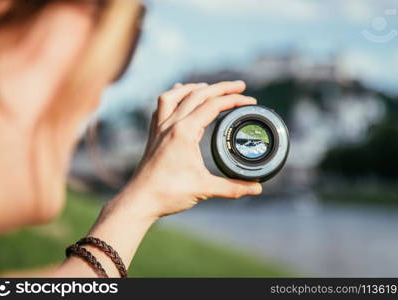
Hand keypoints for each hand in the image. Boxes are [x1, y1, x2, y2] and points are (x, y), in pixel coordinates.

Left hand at [120, 81, 262, 217]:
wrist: (140, 200)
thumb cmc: (168, 193)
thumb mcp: (204, 188)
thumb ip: (233, 187)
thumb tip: (257, 188)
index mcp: (184, 132)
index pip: (213, 105)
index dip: (234, 100)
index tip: (250, 101)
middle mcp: (170, 124)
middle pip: (198, 93)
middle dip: (222, 87)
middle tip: (240, 86)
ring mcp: (160, 127)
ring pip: (177, 95)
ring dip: (197, 87)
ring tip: (211, 87)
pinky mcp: (154, 134)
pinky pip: (162, 105)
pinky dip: (175, 96)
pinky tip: (181, 97)